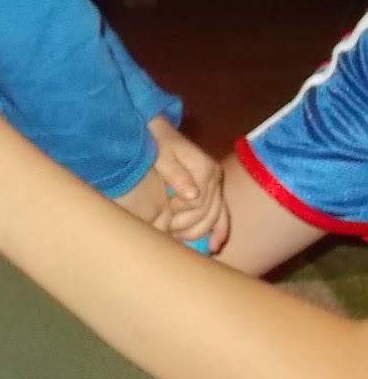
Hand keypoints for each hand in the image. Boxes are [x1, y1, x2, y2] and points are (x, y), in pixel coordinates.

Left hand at [148, 117, 229, 251]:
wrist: (157, 131)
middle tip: (166, 229)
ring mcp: (217, 183)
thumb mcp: (161, 154)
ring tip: (177, 237)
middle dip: (185, 225)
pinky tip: (214, 247)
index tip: (163, 210)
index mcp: (205, 168)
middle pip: (207, 213)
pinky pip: (222, 214)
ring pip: (214, 218)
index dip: (178, 212)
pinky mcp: (214, 189)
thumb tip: (193, 196)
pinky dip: (219, 231)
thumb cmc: (156, 142)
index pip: (197, 204)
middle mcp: (216, 176)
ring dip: (196, 231)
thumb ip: (176, 174)